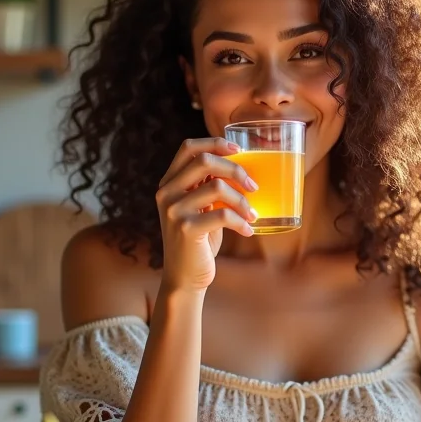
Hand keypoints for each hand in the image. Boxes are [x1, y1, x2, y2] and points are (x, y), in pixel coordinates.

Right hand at [155, 137, 257, 291]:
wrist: (184, 278)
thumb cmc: (199, 241)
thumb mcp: (200, 208)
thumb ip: (208, 187)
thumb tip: (240, 166)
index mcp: (169, 183)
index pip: (188, 148)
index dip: (215, 143)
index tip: (238, 150)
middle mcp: (166, 193)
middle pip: (205, 161)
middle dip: (235, 169)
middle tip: (253, 186)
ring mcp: (173, 211)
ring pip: (217, 187)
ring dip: (243, 201)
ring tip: (252, 215)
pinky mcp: (186, 229)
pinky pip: (223, 215)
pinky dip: (242, 221)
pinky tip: (248, 230)